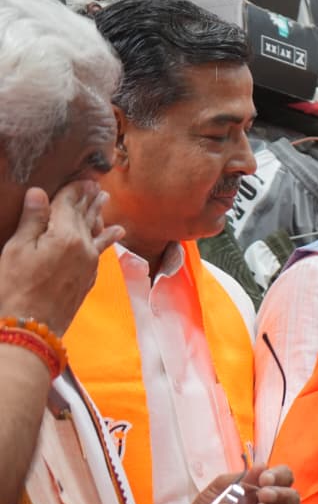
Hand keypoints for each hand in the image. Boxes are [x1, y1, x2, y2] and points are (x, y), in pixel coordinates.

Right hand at [0, 182, 123, 333]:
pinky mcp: (89, 277)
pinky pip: (100, 249)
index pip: (68, 204)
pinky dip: (106, 237)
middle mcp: (84, 247)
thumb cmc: (14, 287)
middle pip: (85, 216)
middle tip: (95, 183)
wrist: (31, 327)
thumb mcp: (16, 249)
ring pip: (96, 231)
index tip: (80, 176)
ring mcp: (89, 264)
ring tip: (105, 198)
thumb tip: (39, 192)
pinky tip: (117, 231)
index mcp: (65, 235)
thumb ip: (32, 220)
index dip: (73, 189)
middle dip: (89, 198)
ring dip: (100, 214)